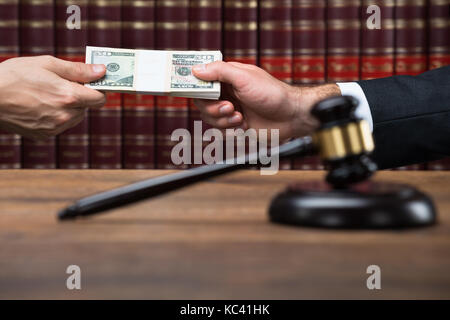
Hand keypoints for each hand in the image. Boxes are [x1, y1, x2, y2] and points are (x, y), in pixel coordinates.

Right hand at [0, 55, 105, 139]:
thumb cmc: (15, 76)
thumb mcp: (48, 64)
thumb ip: (78, 70)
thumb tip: (101, 71)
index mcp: (69, 96)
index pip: (100, 98)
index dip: (97, 89)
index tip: (91, 83)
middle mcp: (65, 115)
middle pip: (87, 108)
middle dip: (80, 97)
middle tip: (61, 85)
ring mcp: (55, 127)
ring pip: (75, 117)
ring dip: (70, 107)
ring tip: (48, 95)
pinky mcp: (45, 135)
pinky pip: (61, 125)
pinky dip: (57, 116)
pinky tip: (40, 105)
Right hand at [192, 61, 339, 141]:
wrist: (291, 117)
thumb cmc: (273, 94)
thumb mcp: (245, 78)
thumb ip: (220, 71)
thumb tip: (197, 69)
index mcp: (228, 77)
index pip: (202, 78)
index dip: (192, 83)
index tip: (183, 88)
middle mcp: (227, 92)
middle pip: (202, 101)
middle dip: (212, 107)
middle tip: (228, 107)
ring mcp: (231, 109)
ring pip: (209, 117)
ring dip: (222, 119)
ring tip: (239, 117)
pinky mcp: (236, 125)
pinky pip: (220, 129)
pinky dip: (230, 129)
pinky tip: (244, 124)